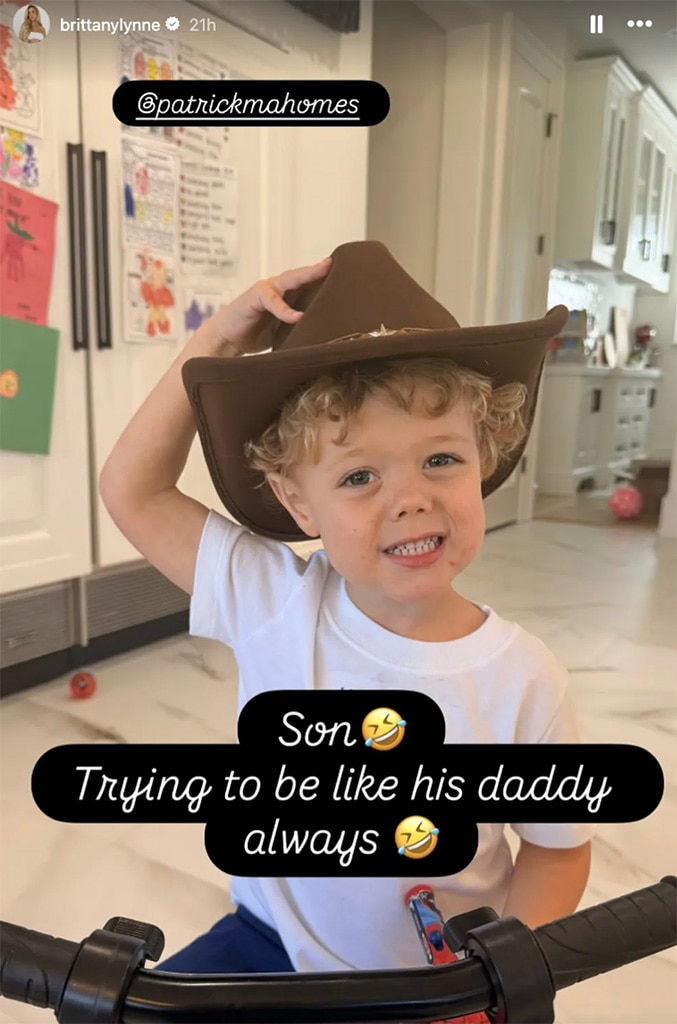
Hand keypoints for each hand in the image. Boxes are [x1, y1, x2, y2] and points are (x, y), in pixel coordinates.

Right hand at [204, 257, 331, 355]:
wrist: (227, 339)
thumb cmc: (255, 335)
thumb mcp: (284, 331)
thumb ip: (300, 327)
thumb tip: (325, 336)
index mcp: (287, 296)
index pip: (308, 284)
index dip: (323, 278)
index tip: (345, 274)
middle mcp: (278, 289)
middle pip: (302, 276)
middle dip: (319, 269)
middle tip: (336, 263)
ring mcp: (266, 291)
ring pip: (289, 280)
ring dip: (306, 275)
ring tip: (323, 271)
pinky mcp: (255, 298)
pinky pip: (273, 301)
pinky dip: (285, 309)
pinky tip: (297, 316)